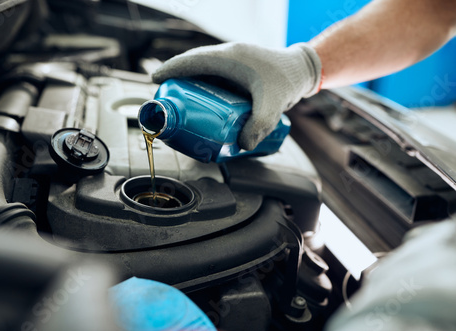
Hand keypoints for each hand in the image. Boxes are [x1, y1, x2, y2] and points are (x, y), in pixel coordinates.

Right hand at [152, 42, 321, 149]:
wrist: (302, 69)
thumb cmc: (287, 79)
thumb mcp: (273, 105)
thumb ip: (259, 125)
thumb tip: (243, 145)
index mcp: (229, 58)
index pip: (192, 61)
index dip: (172, 70)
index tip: (156, 80)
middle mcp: (227, 56)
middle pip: (192, 65)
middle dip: (176, 79)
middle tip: (165, 97)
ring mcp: (231, 60)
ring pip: (201, 69)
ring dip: (188, 82)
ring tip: (179, 102)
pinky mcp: (235, 68)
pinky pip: (212, 74)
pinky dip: (202, 85)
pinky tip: (201, 101)